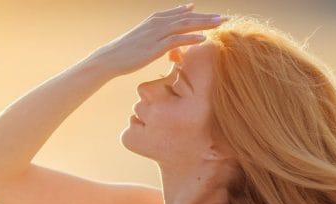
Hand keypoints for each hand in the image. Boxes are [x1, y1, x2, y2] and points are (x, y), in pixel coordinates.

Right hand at [89, 3, 226, 75]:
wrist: (111, 58)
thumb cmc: (128, 50)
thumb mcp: (145, 37)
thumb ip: (159, 32)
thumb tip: (168, 34)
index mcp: (156, 19)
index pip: (182, 13)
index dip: (199, 14)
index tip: (215, 15)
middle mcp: (158, 22)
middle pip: (188, 17)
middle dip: (207, 17)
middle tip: (224, 18)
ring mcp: (157, 33)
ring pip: (185, 25)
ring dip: (204, 24)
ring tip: (220, 24)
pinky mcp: (155, 46)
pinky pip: (177, 40)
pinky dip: (191, 38)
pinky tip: (204, 39)